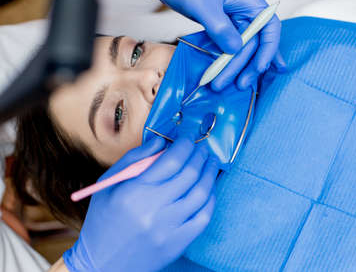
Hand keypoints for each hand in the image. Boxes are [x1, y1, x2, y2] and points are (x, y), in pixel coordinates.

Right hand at [63, 137, 218, 271]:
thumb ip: (135, 158)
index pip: (171, 160)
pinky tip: (209, 189)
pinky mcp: (178, 244)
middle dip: (200, 155)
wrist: (102, 265)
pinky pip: (203, 217)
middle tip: (202, 148)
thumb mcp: (108, 184)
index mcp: (134, 191)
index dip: (185, 145)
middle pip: (190, 174)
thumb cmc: (103, 221)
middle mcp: (153, 209)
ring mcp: (168, 228)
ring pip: (201, 194)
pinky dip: (210, 199)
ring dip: (210, 174)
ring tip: (211, 163)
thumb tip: (162, 142)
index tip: (187, 138)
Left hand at [144, 0, 286, 89]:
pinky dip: (230, 60)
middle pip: (255, 41)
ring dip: (236, 66)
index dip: (268, 49)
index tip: (260, 68)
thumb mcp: (202, 4)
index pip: (268, 26)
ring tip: (224, 83)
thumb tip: (235, 50)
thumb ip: (220, 28)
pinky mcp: (223, 24)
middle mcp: (245, 8)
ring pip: (242, 46)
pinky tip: (232, 73)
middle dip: (246, 64)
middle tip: (239, 84)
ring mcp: (234, 17)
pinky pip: (231, 45)